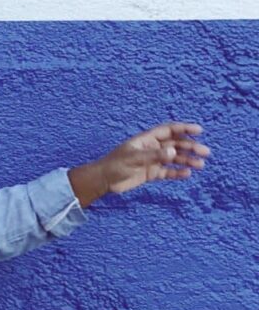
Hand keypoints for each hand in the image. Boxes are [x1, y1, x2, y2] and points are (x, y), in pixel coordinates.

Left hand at [97, 122, 211, 193]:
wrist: (104, 180)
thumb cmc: (115, 165)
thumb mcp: (134, 159)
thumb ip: (154, 156)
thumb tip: (173, 152)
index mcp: (147, 139)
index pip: (169, 130)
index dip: (184, 129)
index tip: (199, 130)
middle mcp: (152, 148)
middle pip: (175, 145)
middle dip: (191, 147)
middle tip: (205, 152)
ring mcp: (152, 161)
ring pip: (174, 159)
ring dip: (187, 160)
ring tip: (200, 165)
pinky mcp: (151, 173)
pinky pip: (168, 172)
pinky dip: (177, 172)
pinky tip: (187, 174)